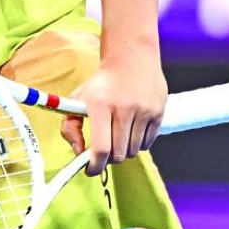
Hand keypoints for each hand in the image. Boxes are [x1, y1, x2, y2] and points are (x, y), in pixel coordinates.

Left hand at [60, 52, 167, 176]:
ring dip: (123, 150)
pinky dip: (138, 143)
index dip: (94, 166)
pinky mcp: (158, 113)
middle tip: (104, 151)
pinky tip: (131, 128)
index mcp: (100, 105)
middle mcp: (124, 108)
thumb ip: (70, 127)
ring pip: (133, 151)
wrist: (131, 59)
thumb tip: (78, 152)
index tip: (90, 170)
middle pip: (118, 154)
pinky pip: (147, 144)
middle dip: (108, 159)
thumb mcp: (77, 100)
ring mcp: (144, 111)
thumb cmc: (101, 84)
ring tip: (118, 134)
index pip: (101, 148)